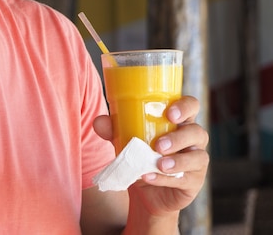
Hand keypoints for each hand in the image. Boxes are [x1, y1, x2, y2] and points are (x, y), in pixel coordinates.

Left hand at [93, 95, 209, 217]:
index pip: (191, 106)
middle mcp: (192, 139)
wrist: (144, 190)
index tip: (170, 113)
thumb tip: (99, 121)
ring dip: (178, 161)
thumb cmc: (139, 155)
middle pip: (197, 132)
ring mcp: (196, 161)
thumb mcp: (125, 141)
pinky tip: (149, 177)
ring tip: (158, 164)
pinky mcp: (193, 181)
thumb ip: (113, 130)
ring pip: (198, 157)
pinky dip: (165, 178)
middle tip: (159, 145)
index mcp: (178, 121)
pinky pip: (185, 179)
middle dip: (179, 138)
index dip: (185, 107)